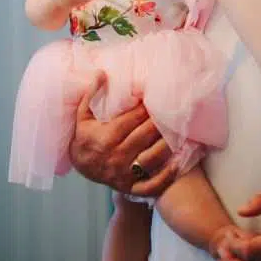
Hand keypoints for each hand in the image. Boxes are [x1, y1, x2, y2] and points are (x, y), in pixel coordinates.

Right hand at [69, 72, 176, 197]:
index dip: (146, 108)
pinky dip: (166, 176)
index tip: (157, 98)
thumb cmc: (84, 137)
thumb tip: (102, 73)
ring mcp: (124, 173)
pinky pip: (151, 185)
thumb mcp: (82, 115)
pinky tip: (178, 163)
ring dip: (168, 144)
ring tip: (179, 132)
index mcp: (106, 137)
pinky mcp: (130, 187)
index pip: (133, 119)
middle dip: (160, 122)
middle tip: (173, 111)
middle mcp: (116, 156)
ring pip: (152, 158)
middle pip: (145, 135)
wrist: (80, 166)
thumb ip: (91, 94)